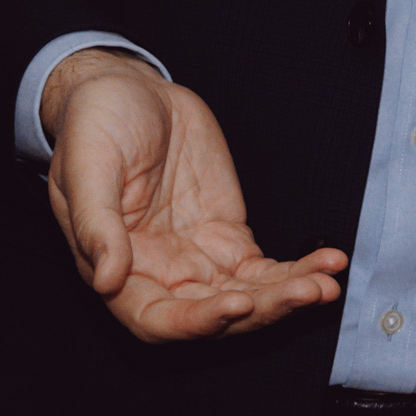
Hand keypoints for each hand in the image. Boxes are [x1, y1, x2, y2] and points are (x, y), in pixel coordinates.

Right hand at [36, 48, 345, 340]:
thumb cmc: (93, 127)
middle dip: (263, 310)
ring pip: (248, 296)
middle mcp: (159, 274)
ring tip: (327, 282)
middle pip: (214, 314)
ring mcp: (197, 258)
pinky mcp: (228, 237)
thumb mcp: (86, 168)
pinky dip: (297, 270)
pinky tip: (329, 262)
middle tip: (306, 292)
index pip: (156, 319)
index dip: (196, 323)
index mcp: (115, 269)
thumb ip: (95, 225)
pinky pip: (266, 268)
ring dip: (288, 294)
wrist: (128, 93)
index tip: (237, 304)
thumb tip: (106, 279)